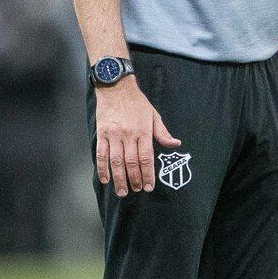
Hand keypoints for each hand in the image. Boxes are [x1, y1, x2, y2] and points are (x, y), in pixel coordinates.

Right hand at [94, 79, 178, 194]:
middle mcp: (129, 135)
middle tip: (136, 190)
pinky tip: (106, 179)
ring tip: (122, 191)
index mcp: (143, 131)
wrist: (116, 87)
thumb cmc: (137, 102)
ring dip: (119, 179)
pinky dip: (103, 168)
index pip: (146, 158)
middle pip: (132, 162)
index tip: (149, 187)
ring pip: (116, 161)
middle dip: (134, 180)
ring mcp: (114, 135)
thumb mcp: (154, 115)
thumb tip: (176, 144)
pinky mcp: (102, 133)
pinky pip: (101, 154)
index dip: (148, 174)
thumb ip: (163, 133)